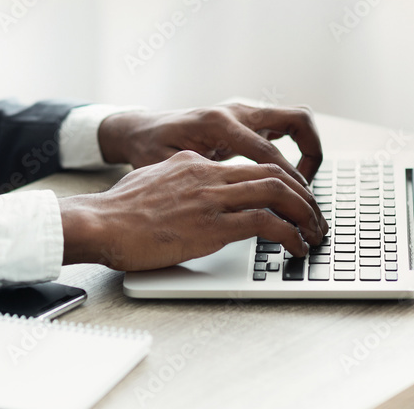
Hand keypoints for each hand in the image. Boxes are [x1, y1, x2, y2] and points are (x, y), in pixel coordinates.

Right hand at [60, 151, 325, 270]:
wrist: (98, 223)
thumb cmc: (116, 212)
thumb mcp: (150, 181)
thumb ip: (174, 181)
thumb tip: (185, 190)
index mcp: (195, 164)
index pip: (250, 164)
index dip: (279, 182)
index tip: (291, 199)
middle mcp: (208, 174)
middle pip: (273, 173)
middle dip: (302, 194)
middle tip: (315, 215)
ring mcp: (212, 198)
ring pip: (278, 193)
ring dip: (305, 213)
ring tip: (315, 232)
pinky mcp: (213, 225)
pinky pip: (266, 224)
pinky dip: (290, 235)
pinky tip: (296, 248)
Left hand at [97, 104, 323, 184]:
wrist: (139, 129)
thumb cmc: (149, 148)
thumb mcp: (168, 167)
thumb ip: (198, 179)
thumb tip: (226, 201)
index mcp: (218, 123)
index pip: (268, 151)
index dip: (289, 182)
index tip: (299, 206)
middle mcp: (236, 112)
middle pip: (297, 120)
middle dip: (313, 154)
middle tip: (307, 191)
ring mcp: (243, 112)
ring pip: (295, 119)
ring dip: (308, 149)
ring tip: (301, 186)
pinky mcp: (246, 119)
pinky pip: (283, 128)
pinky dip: (294, 149)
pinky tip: (284, 178)